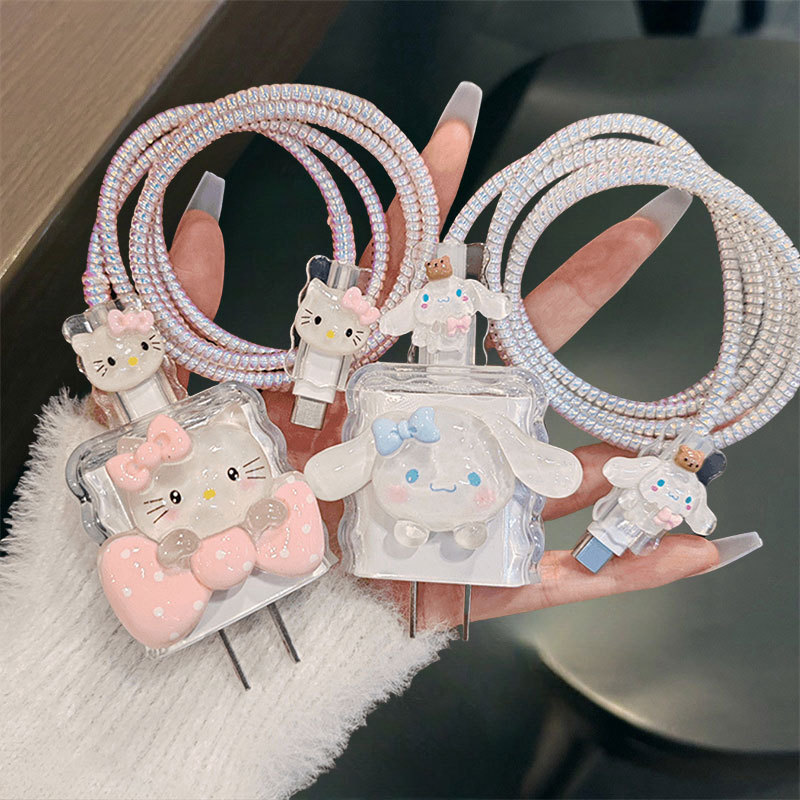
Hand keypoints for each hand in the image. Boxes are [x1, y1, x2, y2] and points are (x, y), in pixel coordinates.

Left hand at [170, 86, 730, 631]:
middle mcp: (425, 433)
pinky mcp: (473, 576)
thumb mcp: (188, 401)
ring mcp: (456, 505)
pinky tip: (693, 549)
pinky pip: (556, 573)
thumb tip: (199, 219)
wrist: (226, 605)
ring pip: (553, 469)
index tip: (455, 133)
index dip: (433, 206)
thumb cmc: (215, 504)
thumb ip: (190, 316)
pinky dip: (628, 568)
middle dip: (579, 291)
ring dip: (619, 445)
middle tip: (640, 231)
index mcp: (363, 384)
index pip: (408, 282)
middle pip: (514, 355)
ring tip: (689, 406)